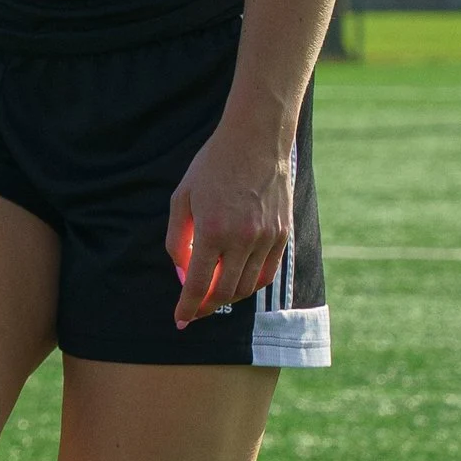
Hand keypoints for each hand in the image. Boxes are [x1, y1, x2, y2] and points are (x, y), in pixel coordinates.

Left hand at [166, 119, 292, 328]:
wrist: (256, 140)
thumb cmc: (213, 166)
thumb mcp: (182, 198)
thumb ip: (178, 239)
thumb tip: (182, 272)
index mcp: (212, 230)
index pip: (198, 284)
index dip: (188, 307)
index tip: (180, 320)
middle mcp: (242, 239)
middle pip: (224, 292)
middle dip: (206, 307)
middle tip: (196, 309)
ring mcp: (266, 238)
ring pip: (247, 287)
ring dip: (228, 297)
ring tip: (214, 295)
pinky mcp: (282, 235)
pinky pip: (266, 273)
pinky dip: (250, 284)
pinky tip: (237, 281)